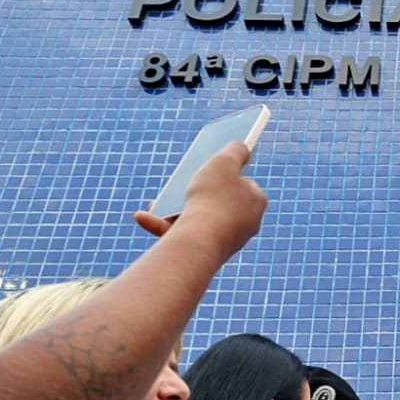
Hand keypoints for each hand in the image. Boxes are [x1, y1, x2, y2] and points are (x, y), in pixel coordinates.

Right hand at [134, 141, 265, 251]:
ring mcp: (226, 240)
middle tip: (181, 180)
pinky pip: (182, 235)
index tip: (210, 164)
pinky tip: (143, 217)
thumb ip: (235, 150)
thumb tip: (243, 146)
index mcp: (256, 202)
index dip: (226, 172)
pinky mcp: (204, 253)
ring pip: (197, 218)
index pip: (244, 182)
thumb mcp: (224, 162)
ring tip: (158, 200)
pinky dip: (162, 225)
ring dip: (174, 207)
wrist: (200, 242)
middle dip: (194, 190)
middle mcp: (246, 224)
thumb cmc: (213, 199)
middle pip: (217, 200)